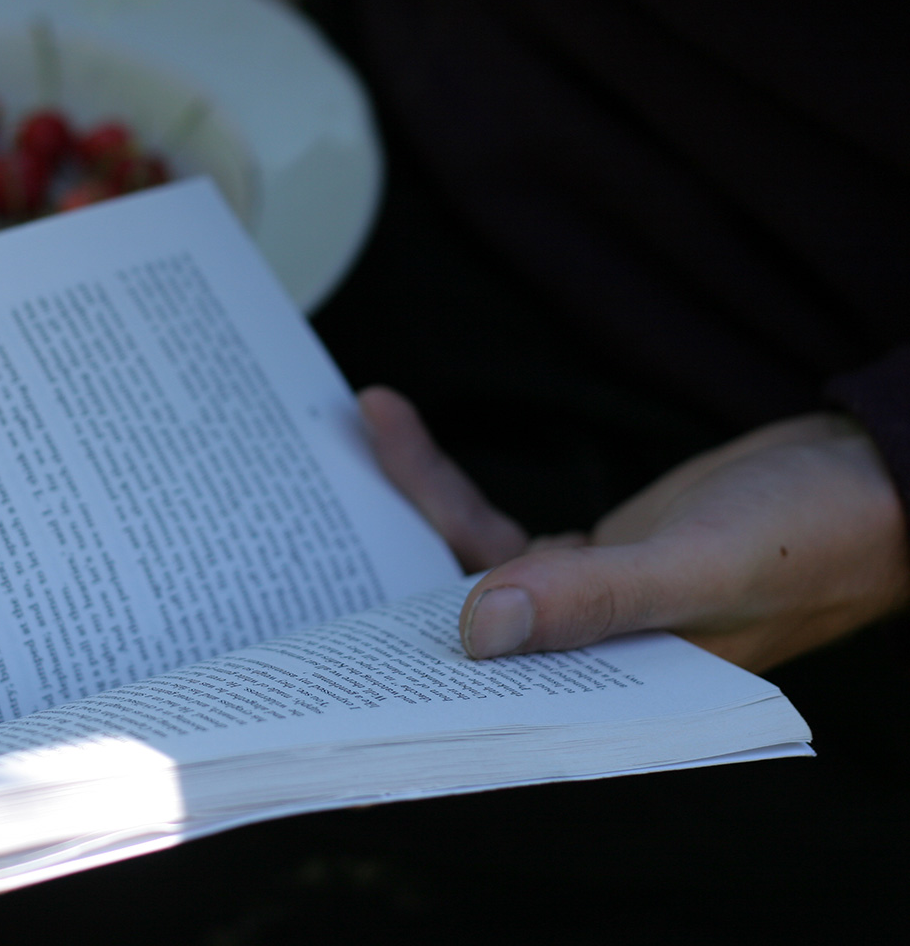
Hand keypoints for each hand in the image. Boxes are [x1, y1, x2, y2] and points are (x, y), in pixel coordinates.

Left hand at [359, 386, 909, 671]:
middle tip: (286, 534)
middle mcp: (581, 669)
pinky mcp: (581, 564)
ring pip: (458, 572)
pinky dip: (442, 482)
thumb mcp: (697, 567)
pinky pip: (488, 528)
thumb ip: (591, 601)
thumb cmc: (810, 533)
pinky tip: (395, 429)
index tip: (315, 645)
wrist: (870, 478)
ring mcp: (577, 614)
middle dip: (370, 587)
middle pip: (449, 638)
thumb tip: (473, 632)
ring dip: (399, 509)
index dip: (401, 683)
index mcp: (608, 701)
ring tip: (337, 445)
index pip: (481, 707)